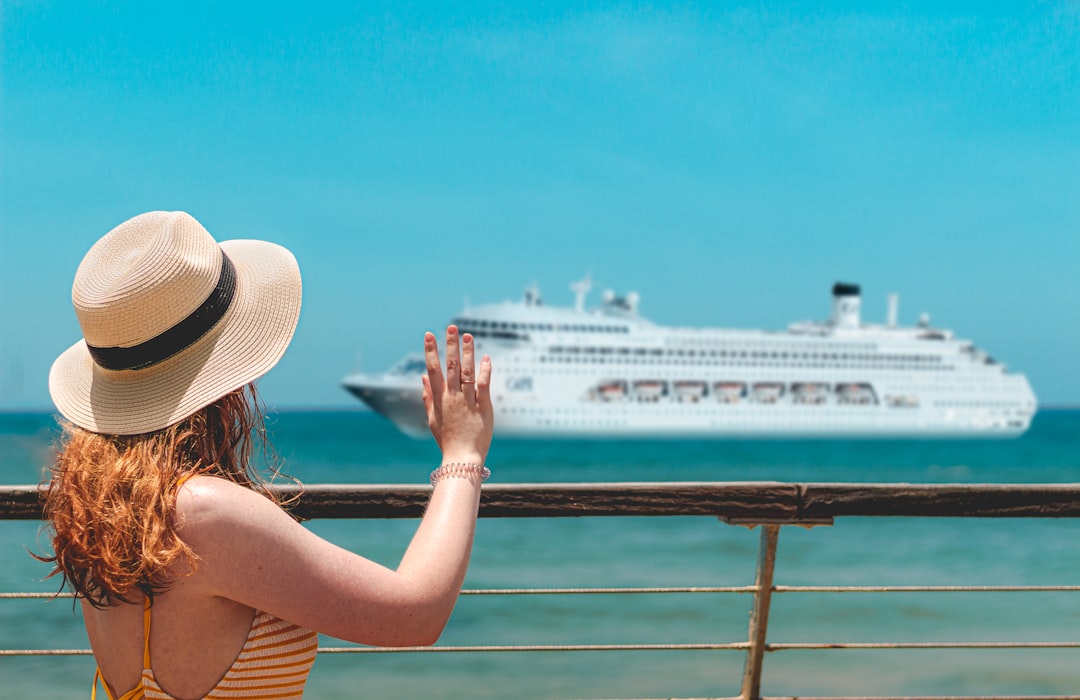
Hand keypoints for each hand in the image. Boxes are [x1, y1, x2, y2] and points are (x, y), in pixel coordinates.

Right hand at [421, 325, 492, 462]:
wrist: (461, 458)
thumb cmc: (447, 440)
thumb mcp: (432, 419)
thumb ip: (427, 397)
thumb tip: (423, 376)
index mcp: (439, 399)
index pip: (433, 370)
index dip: (431, 352)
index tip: (429, 335)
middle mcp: (452, 398)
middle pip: (450, 367)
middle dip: (450, 345)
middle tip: (451, 327)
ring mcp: (468, 402)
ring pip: (466, 373)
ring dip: (467, 353)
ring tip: (468, 336)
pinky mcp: (483, 408)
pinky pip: (484, 386)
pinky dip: (485, 371)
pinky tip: (486, 358)